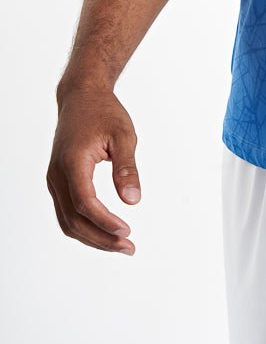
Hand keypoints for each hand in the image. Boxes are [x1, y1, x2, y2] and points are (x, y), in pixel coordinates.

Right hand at [46, 86, 141, 255]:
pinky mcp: (58, 182)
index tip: (127, 232)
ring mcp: (54, 180)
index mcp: (72, 162)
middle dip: (101, 238)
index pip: (84, 203)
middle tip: (129, 247)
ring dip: (92, 237)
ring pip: (67, 221)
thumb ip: (127, 168)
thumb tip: (133, 201)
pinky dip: (84, 226)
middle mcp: (57, 175)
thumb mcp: (123, 135)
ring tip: (121, 245)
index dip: (105, 222)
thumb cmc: (104, 112)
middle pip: (73, 220)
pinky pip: (66, 212)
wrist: (81, 96)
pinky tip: (105, 231)